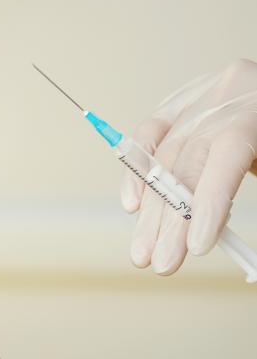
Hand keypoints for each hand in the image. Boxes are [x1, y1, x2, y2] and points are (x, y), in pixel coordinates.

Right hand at [120, 59, 256, 274]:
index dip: (207, 200)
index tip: (195, 246)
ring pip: (163, 155)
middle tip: (162, 262)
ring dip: (150, 209)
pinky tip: (133, 204)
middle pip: (187, 161)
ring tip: (143, 249)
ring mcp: (199, 97)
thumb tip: (214, 234)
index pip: (226, 152)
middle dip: (170, 218)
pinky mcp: (180, 101)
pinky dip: (137, 170)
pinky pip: (150, 132)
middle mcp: (223, 96)